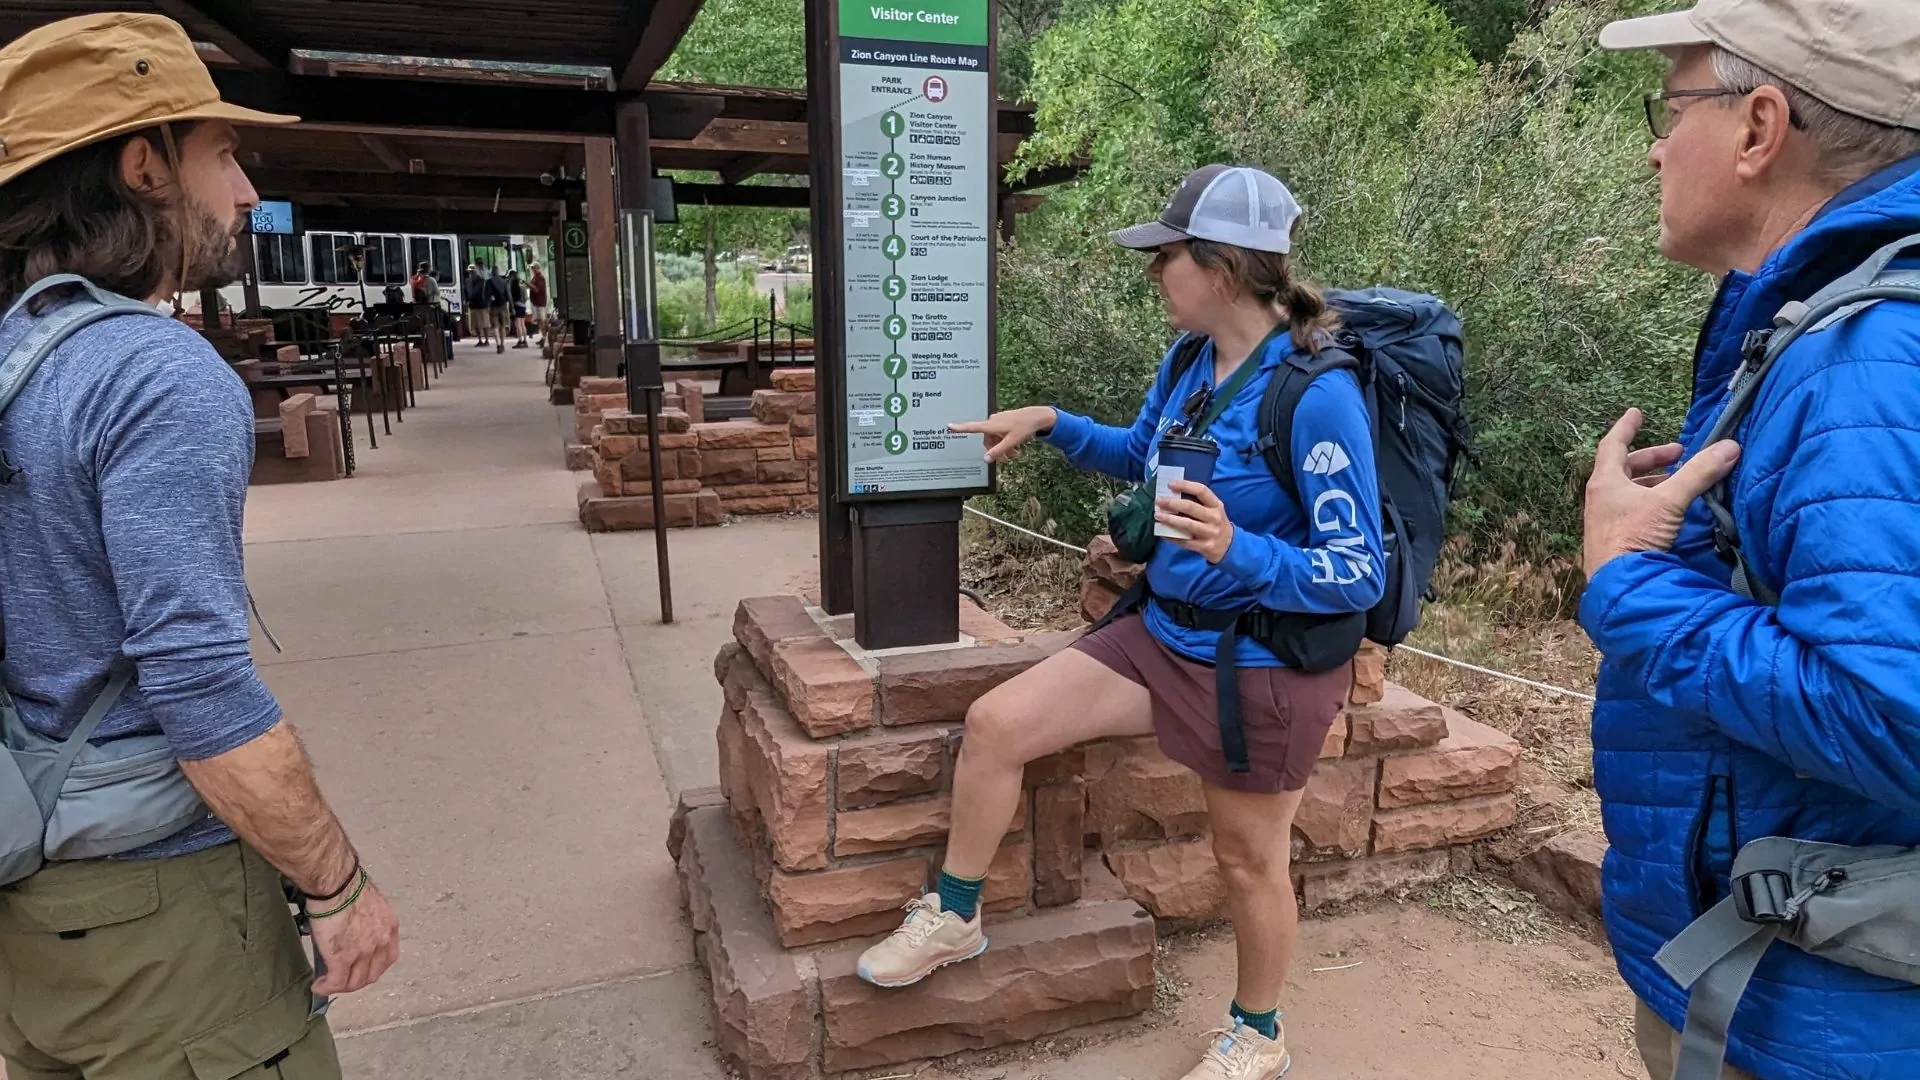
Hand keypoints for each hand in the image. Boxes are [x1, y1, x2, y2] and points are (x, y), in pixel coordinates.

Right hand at [309, 878, 400, 994]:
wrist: (335, 883)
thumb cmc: (346, 885)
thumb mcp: (369, 904)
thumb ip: (367, 921)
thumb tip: (353, 930)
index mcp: (389, 926)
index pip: (387, 958)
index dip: (371, 968)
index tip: (359, 969)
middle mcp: (381, 941)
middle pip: (371, 974)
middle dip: (356, 981)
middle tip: (341, 980)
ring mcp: (363, 952)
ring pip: (354, 982)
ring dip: (340, 986)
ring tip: (327, 983)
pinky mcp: (342, 958)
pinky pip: (335, 982)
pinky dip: (326, 987)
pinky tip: (318, 985)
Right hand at [950, 406, 1056, 463]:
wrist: (1036, 417)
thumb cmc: (1024, 427)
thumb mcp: (1011, 442)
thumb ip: (998, 451)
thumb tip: (986, 459)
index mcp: (992, 425)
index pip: (972, 427)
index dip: (960, 428)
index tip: (949, 426)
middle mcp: (993, 422)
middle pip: (988, 440)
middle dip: (996, 450)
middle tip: (1008, 459)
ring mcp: (998, 421)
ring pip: (995, 439)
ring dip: (1003, 448)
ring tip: (1015, 453)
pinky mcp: (1004, 422)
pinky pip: (1000, 435)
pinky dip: (1006, 442)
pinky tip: (1015, 447)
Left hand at [1156, 480, 1234, 562]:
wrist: (1229, 546)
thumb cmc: (1215, 523)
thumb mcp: (1213, 510)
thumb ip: (1198, 502)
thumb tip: (1172, 494)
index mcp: (1216, 505)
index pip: (1201, 490)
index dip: (1185, 485)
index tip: (1170, 484)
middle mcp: (1214, 518)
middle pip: (1191, 507)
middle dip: (1172, 503)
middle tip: (1158, 501)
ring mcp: (1210, 533)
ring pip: (1187, 524)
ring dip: (1170, 519)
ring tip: (1157, 515)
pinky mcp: (1205, 546)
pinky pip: (1185, 541)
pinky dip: (1171, 536)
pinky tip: (1162, 532)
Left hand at [1582, 408, 1739, 578]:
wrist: (1617, 585)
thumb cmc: (1633, 537)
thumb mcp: (1669, 501)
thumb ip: (1699, 474)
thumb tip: (1729, 447)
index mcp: (1605, 482)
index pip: (1613, 445)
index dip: (1626, 427)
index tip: (1637, 413)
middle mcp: (1600, 499)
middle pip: (1624, 469)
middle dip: (1652, 459)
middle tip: (1679, 454)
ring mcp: (1604, 521)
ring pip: (1628, 492)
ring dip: (1652, 483)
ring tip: (1677, 482)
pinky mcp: (1614, 540)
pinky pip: (1631, 512)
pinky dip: (1650, 503)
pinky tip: (1668, 512)